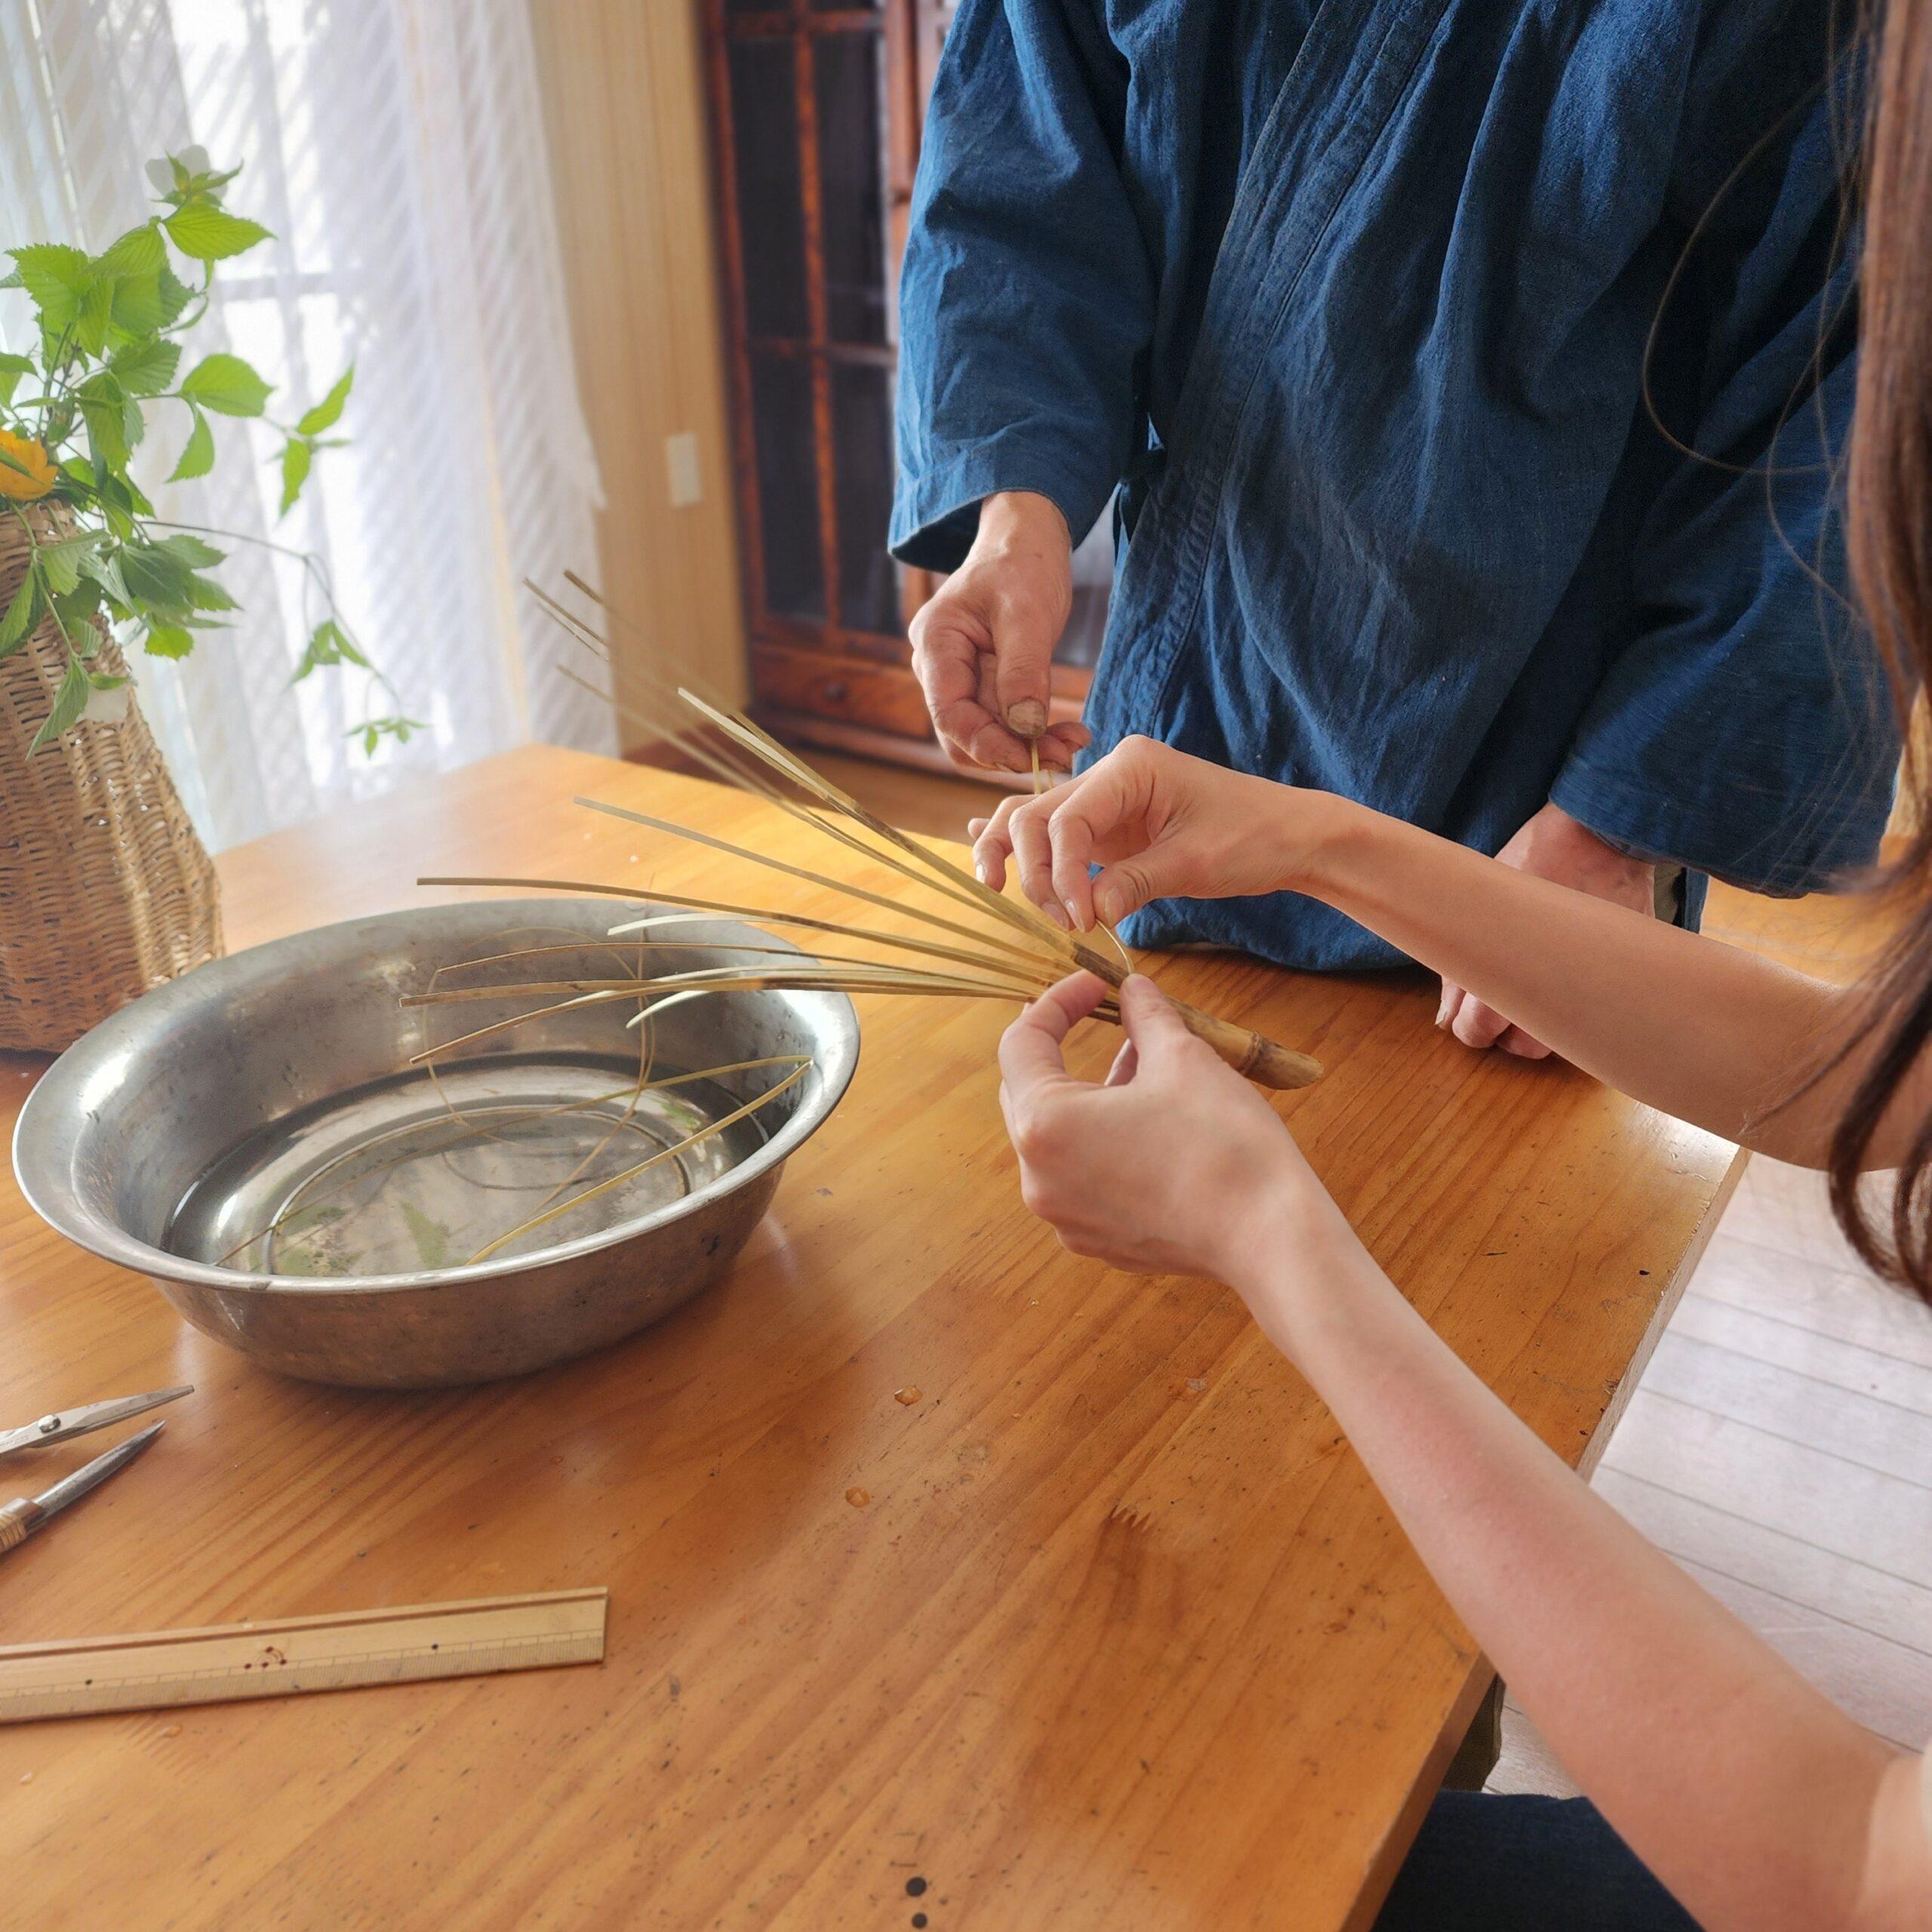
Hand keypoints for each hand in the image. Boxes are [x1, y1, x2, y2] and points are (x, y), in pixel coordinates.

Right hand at [908, 490, 1090, 773]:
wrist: (1027, 543)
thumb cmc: (1022, 564)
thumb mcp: (1027, 613)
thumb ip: (1023, 670)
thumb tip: (1025, 729)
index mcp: (935, 644)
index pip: (948, 714)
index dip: (986, 744)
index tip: (1029, 760)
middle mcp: (939, 668)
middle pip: (962, 735)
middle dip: (1009, 753)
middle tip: (1063, 757)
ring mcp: (962, 680)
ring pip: (986, 735)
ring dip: (1027, 748)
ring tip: (1073, 743)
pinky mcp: (987, 686)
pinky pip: (1005, 724)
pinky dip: (1035, 734)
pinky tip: (1068, 732)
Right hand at [970, 734, 1317, 928]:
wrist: (1290, 836)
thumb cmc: (1254, 837)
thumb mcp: (1194, 863)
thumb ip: (1133, 883)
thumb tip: (1085, 914)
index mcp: (1130, 766)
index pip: (1066, 819)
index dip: (1061, 873)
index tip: (1078, 920)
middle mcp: (1109, 775)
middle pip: (1035, 815)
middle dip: (1037, 871)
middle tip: (1062, 922)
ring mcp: (1105, 799)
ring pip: (1033, 821)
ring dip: (1021, 861)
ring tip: (1007, 895)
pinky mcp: (1109, 826)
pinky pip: (1056, 835)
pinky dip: (1029, 852)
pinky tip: (991, 860)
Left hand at [998, 972, 1350, 1295]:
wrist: (1268, 1236)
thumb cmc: (1221, 1141)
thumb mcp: (1182, 1057)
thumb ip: (1145, 1016)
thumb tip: (1133, 988)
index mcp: (1045, 1125)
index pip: (1021, 1044)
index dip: (1057, 1003)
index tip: (1099, 985)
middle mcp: (1038, 1178)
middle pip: (1027, 1093)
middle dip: (1060, 1050)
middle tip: (1101, 1016)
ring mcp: (1065, 1217)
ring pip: (1058, 1137)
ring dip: (1088, 1095)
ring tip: (1143, 1064)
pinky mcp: (1096, 1240)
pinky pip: (1082, 1177)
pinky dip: (1102, 1141)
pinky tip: (1150, 1121)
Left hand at [1439, 803, 1655, 1058]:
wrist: (1595, 836)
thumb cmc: (1529, 864)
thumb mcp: (1475, 911)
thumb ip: (1457, 974)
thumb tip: (1446, 1021)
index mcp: (1505, 976)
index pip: (1475, 1033)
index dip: (1468, 1022)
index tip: (1472, 1002)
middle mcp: (1550, 994)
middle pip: (1521, 1049)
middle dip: (1505, 1030)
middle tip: (1502, 997)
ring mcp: (1591, 990)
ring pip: (1561, 1043)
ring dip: (1544, 1026)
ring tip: (1536, 989)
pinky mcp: (1620, 978)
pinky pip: (1595, 1015)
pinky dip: (1579, 1005)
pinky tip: (1568, 976)